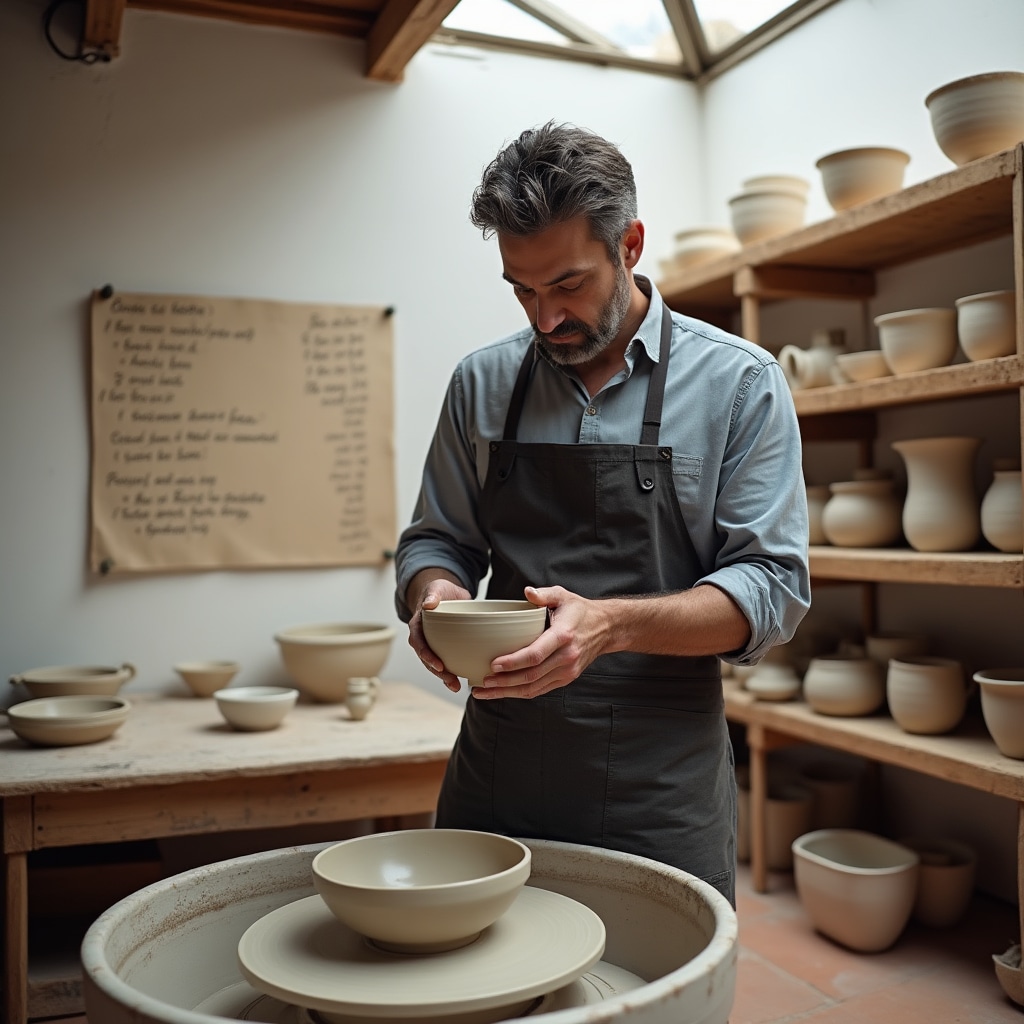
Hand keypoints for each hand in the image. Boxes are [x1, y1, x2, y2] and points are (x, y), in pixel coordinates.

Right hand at [408, 576, 471, 691]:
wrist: (445, 592)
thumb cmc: (440, 590)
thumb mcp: (436, 588)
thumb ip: (433, 594)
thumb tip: (428, 604)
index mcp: (418, 624)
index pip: (418, 642)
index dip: (426, 655)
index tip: (438, 665)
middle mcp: (423, 637)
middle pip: (426, 658)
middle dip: (437, 672)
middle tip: (451, 681)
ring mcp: (433, 643)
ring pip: (435, 663)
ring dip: (444, 676)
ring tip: (456, 687)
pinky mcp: (444, 646)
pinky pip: (446, 661)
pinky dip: (452, 671)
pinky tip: (463, 680)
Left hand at [472, 585, 612, 699]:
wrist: (606, 628)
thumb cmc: (580, 611)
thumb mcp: (563, 595)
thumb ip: (544, 594)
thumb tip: (527, 592)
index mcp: (563, 636)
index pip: (535, 655)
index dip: (513, 663)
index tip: (493, 665)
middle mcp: (566, 657)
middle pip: (531, 676)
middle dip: (504, 683)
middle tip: (481, 683)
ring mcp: (567, 671)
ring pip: (534, 688)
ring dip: (508, 692)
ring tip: (485, 692)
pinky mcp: (566, 678)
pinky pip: (540, 689)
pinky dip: (520, 693)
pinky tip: (504, 691)